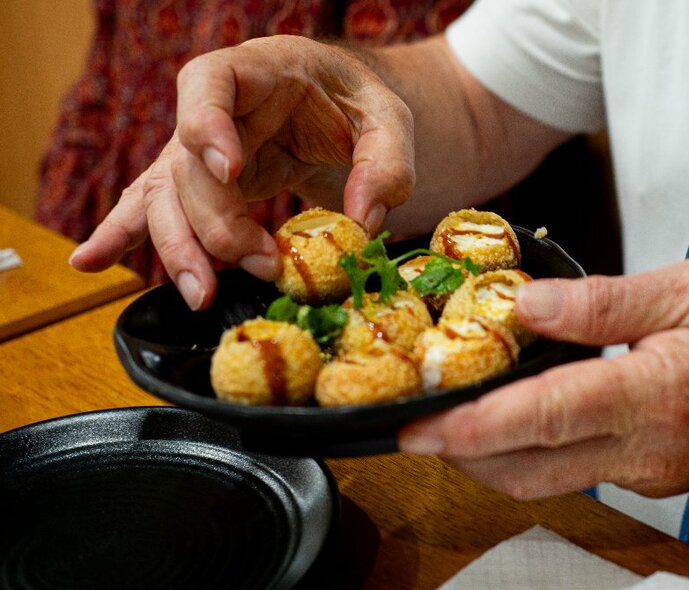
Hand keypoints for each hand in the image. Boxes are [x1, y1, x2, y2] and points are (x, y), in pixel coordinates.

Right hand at [69, 36, 414, 309]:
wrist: (339, 111)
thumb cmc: (358, 106)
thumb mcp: (390, 121)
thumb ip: (386, 164)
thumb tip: (362, 222)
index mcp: (258, 71)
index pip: (209, 84)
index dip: (206, 124)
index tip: (230, 170)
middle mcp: (217, 111)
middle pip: (187, 165)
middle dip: (216, 224)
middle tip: (258, 267)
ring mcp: (201, 151)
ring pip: (165, 197)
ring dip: (178, 249)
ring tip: (200, 295)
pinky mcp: (202, 186)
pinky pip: (154, 208)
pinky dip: (123, 235)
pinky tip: (89, 263)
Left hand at [398, 259, 688, 498]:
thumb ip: (601, 301)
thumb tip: (525, 304)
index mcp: (656, 394)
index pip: (549, 416)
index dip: (478, 425)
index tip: (424, 428)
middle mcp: (645, 448)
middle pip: (531, 468)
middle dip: (462, 455)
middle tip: (413, 431)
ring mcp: (644, 472)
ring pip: (545, 480)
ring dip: (488, 460)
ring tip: (446, 425)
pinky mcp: (644, 477)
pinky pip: (572, 473)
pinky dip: (528, 453)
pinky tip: (506, 423)